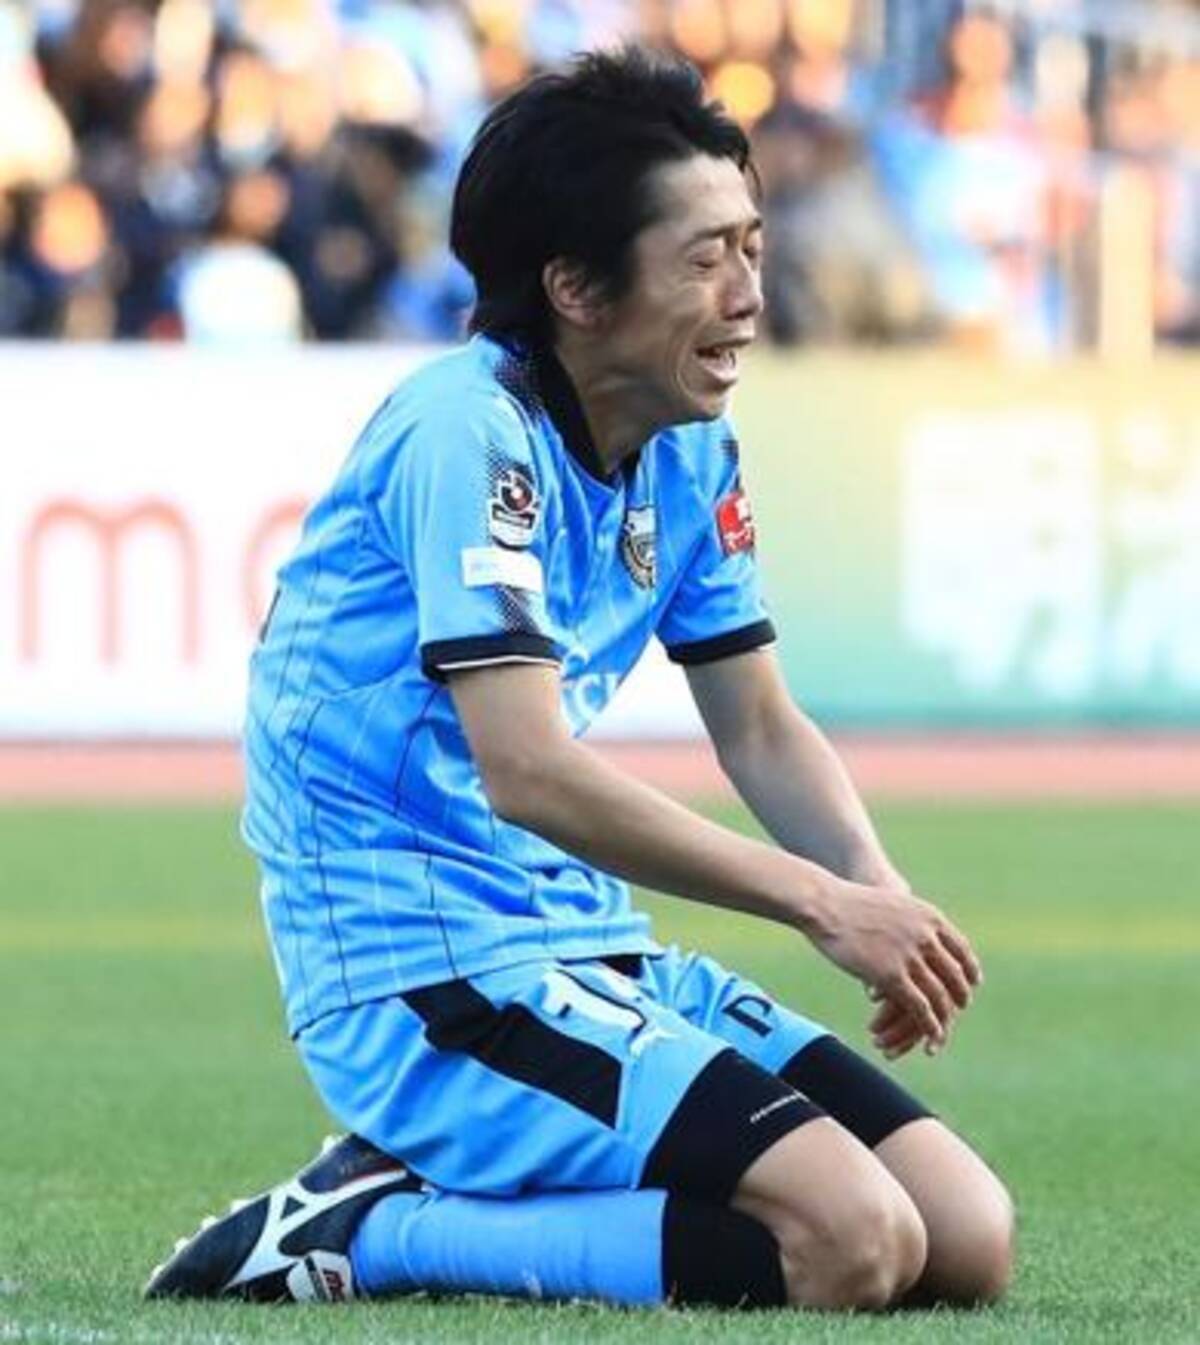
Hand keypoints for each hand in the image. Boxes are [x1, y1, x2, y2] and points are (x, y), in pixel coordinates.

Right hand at [807, 879, 981, 1054]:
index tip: (972, 982)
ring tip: (944, 1029)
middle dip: (960, 996)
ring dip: (945, 1018)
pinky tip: (932, 1036)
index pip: (962, 950)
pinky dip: (930, 1025)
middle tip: (960, 1008)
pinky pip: (920, 1008)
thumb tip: (916, 931)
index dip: (969, 970)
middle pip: (955, 976)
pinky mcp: (891, 976)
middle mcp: (926, 937)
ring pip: (940, 996)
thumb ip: (911, 920)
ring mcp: (909, 957)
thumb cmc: (850, 904)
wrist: (825, 904)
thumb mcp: (893, 905)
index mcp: (929, 917)